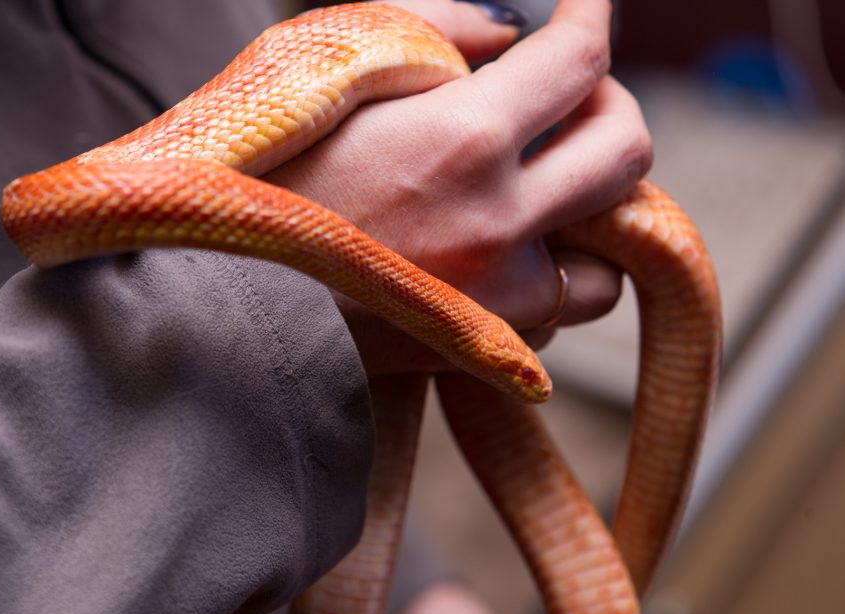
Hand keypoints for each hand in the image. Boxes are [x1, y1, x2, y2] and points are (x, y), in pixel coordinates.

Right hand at [266, 0, 650, 376]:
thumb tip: (513, 31)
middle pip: (629, 150)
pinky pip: (559, 308)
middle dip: (608, 106)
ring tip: (539, 188)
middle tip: (567, 98)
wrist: (215, 300)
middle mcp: (498, 222)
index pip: (579, 60)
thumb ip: (431, 29)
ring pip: (614, 251)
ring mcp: (499, 298)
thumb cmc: (255, 174)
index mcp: (459, 139)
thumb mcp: (322, 69)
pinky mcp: (484, 349)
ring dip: (592, 209)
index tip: (592, 2)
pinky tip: (496, 251)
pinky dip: (545, 272)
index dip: (593, 13)